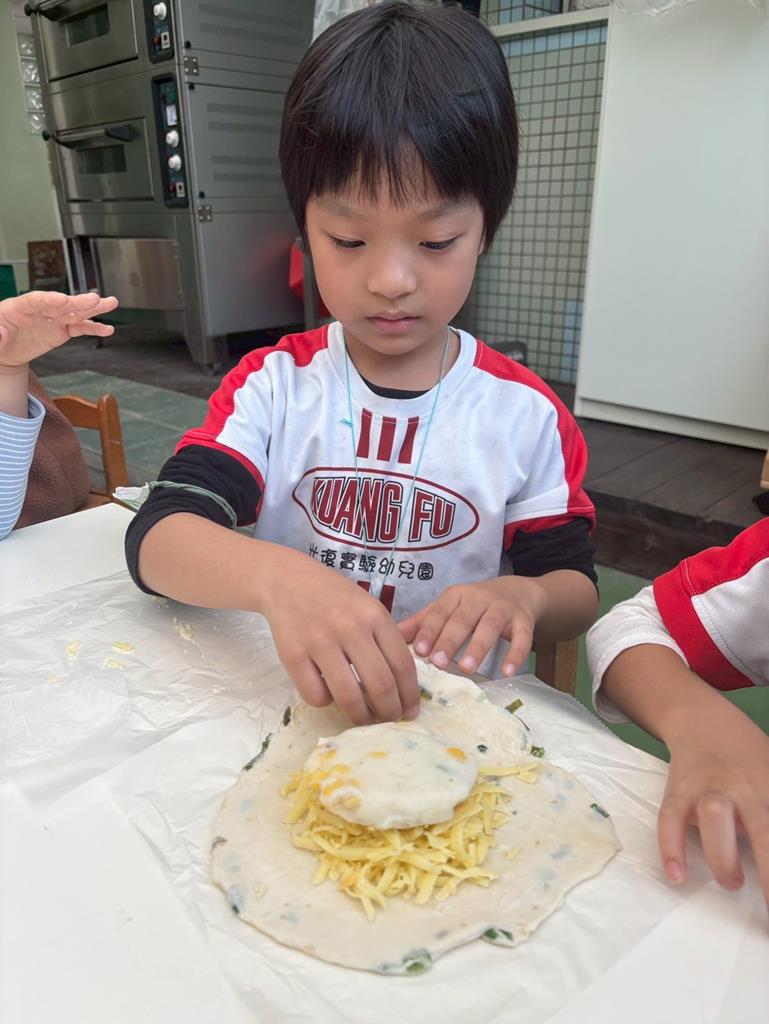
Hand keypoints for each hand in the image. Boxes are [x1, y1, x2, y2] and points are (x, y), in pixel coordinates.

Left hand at [0, 290, 118, 368]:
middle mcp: (40, 310)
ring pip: (75, 312)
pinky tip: (107, 330)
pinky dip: (93, 328)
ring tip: (111, 303)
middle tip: (94, 299)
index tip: (62, 299)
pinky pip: (79, 328)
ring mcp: (52, 319)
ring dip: (93, 308)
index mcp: (19, 307)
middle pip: (61, 304)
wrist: (3, 351)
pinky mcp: (61, 330)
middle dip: (78, 302)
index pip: (36, 300)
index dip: (49, 300)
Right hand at [263, 557, 418, 725]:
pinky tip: (327, 692)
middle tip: (390, 720)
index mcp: (374, 615)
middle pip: (380, 685)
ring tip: (363, 718)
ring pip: (348, 696)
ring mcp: (320, 642)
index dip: (409, 694)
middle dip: (390, 712)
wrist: (287, 581)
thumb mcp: (367, 607)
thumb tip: (403, 687)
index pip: (402, 664)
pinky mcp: (293, 655)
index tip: (410, 710)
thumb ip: (385, 639)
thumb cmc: (334, 598)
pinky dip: (326, 702)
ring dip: (360, 716)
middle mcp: (350, 628)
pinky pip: (316, 695)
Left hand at [398, 576, 545, 676]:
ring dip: (478, 647)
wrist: (518, 592)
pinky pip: (522, 638)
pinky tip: (506, 672)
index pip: (440, 612)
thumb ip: (423, 622)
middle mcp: (479, 598)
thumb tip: (392, 636)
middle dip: (449, 640)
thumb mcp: (448, 608)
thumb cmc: (475, 605)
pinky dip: (515, 654)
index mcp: (456, 596)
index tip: (420, 651)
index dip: (429, 630)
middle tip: (438, 663)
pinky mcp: (524, 621)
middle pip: (463, 620)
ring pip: (490, 627)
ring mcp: (503, 609)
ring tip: (467, 668)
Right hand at [660, 702, 768, 909]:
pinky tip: (676, 875)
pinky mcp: (678, 791)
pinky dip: (670, 847)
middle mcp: (745, 788)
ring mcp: (709, 788)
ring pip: (715, 819)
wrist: (703, 719)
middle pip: (763, 832)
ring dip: (724, 856)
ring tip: (733, 883)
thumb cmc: (751, 755)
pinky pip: (670, 818)